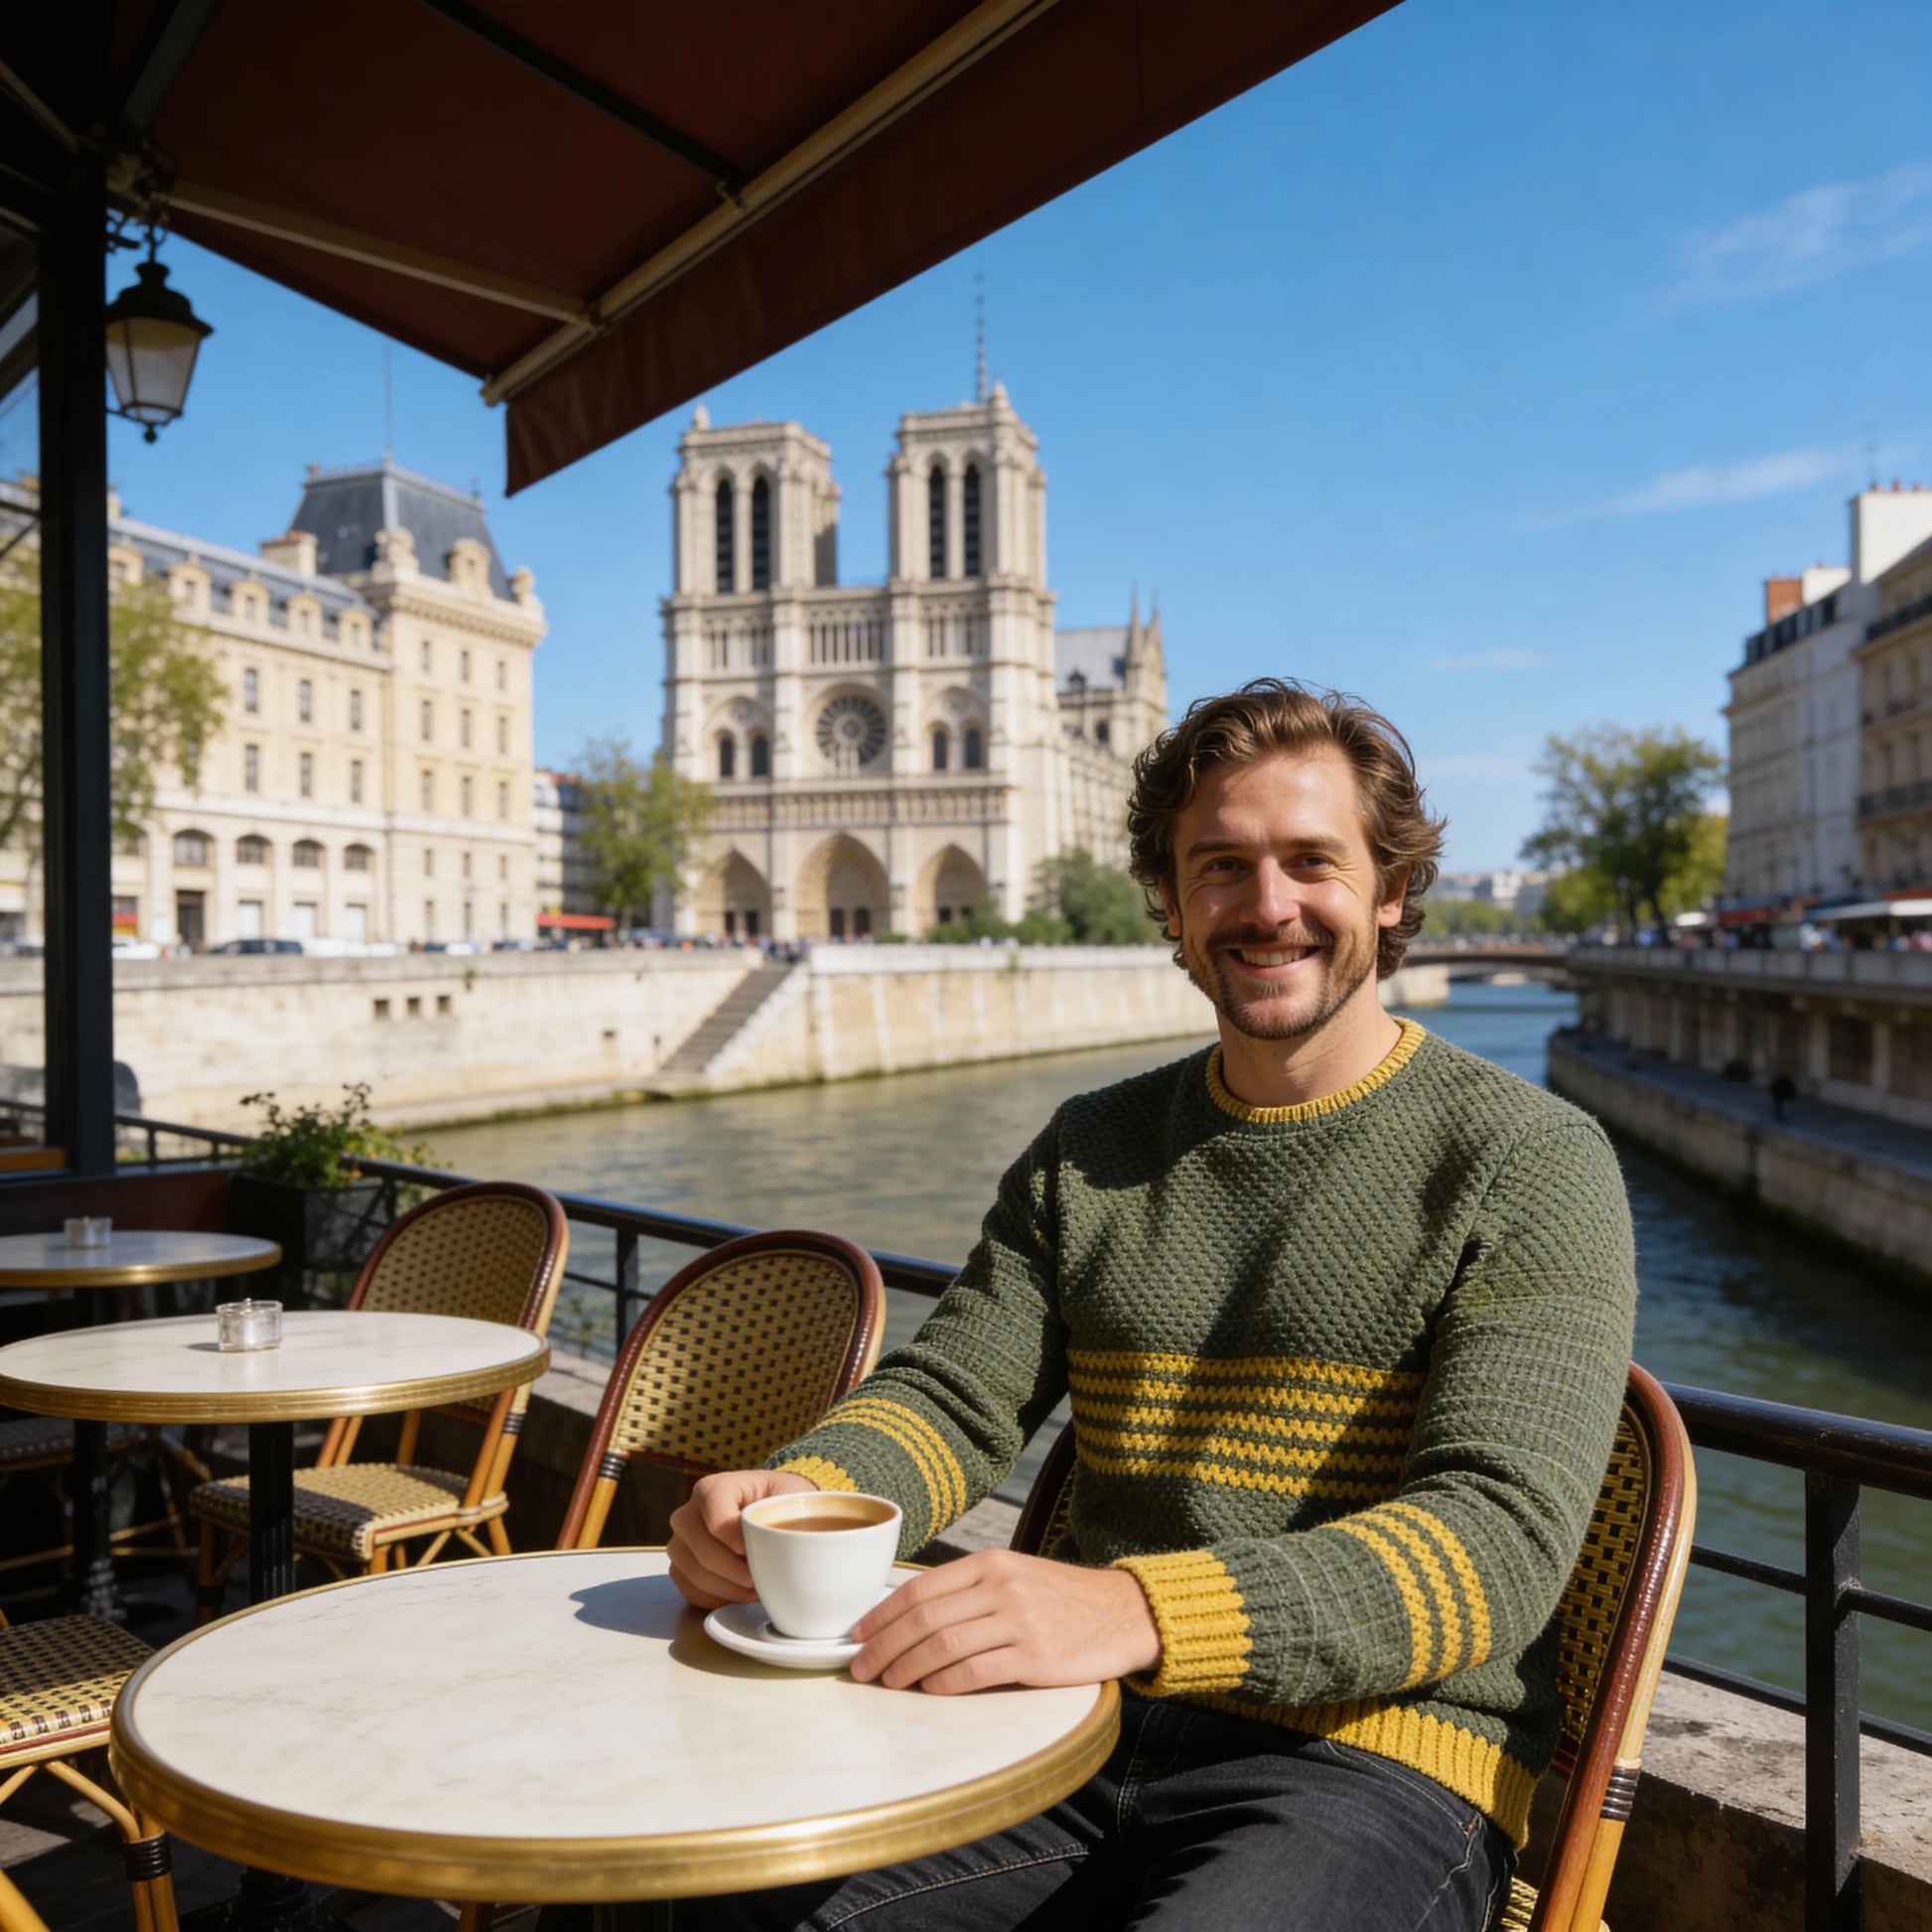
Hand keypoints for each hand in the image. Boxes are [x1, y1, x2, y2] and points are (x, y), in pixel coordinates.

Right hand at [667, 1468, 817, 1607]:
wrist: (768, 1514)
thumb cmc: (781, 1504)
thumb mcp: (791, 1499)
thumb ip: (789, 1515)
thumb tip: (793, 1545)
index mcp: (713, 1488)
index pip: (716, 1520)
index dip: (737, 1542)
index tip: (761, 1551)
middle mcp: (688, 1514)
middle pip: (703, 1552)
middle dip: (737, 1573)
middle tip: (763, 1579)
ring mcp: (680, 1543)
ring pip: (695, 1576)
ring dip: (730, 1590)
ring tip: (758, 1588)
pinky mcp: (680, 1568)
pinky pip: (692, 1593)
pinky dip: (719, 1599)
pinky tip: (742, 1594)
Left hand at [850, 1550, 1160, 1694]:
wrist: (1122, 1613)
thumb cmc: (1061, 1599)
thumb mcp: (1015, 1577)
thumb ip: (971, 1591)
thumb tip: (910, 1616)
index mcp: (991, 1563)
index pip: (921, 1588)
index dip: (883, 1614)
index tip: (858, 1635)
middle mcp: (1002, 1586)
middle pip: (924, 1618)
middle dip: (883, 1645)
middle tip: (860, 1668)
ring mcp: (1020, 1620)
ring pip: (943, 1645)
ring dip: (906, 1668)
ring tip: (887, 1683)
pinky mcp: (1036, 1656)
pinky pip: (976, 1671)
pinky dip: (944, 1684)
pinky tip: (929, 1690)